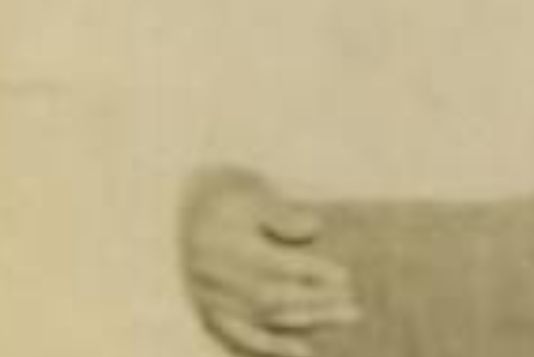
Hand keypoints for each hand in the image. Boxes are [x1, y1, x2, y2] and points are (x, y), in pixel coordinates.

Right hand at [181, 168, 359, 356]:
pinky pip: (240, 336)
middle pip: (272, 297)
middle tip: (354, 306)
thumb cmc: (225, 195)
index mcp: (224, 244)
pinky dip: (271, 345)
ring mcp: (209, 299)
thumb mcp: (249, 192)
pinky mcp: (209, 313)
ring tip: (345, 317)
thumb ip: (279, 212)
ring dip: (306, 321)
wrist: (179, 208)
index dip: (310, 273)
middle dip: (317, 302)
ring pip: (263, 318)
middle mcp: (214, 277)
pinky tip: (302, 350)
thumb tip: (313, 228)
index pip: (274, 265)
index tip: (344, 277)